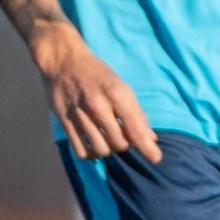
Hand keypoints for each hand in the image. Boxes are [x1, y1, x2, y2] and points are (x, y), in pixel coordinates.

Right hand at [32, 24, 161, 162]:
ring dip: (108, 150)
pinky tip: (94, 146)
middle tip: (123, 136)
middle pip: (119, 143)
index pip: (135, 128)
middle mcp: (98, 105)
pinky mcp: (64, 121)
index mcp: (117, 94)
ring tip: (108, 141)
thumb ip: (136, 113)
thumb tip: (151, 139)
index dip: (147, 147)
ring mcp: (79, 114)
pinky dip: (91, 154)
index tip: (156, 159)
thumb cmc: (97, 73)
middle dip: (125, 145)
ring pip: (101, 149)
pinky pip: (81, 150)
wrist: (63, 60)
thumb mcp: (121, 87)